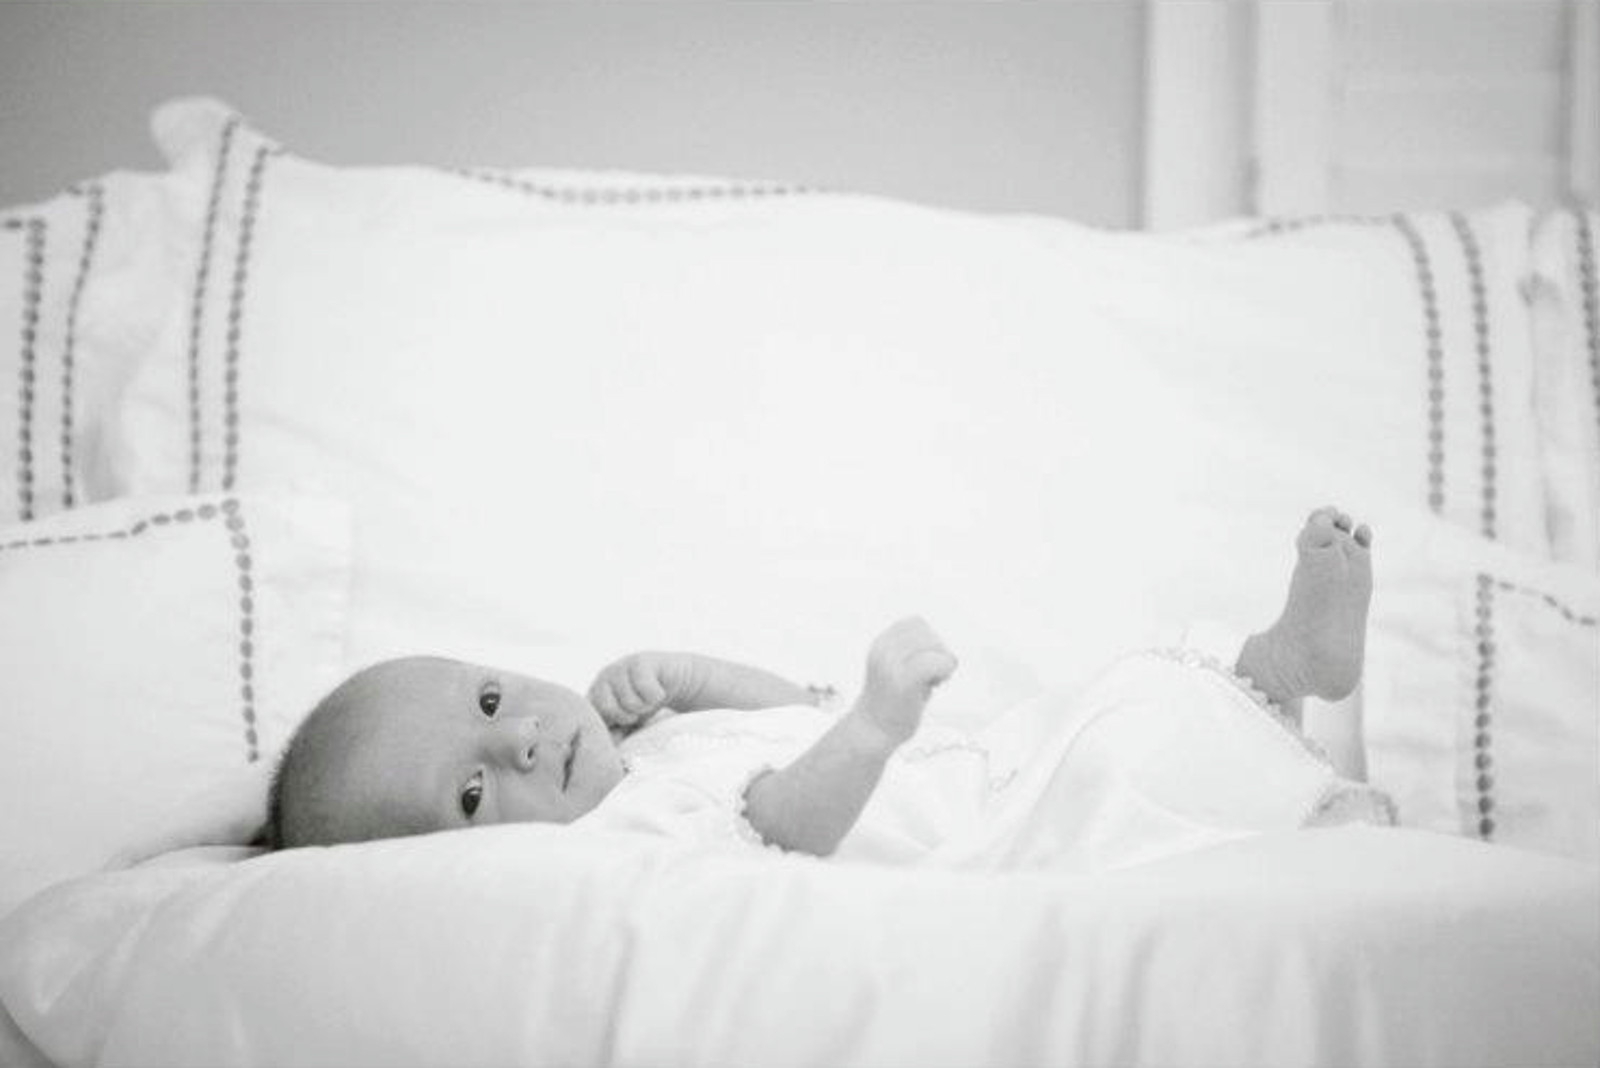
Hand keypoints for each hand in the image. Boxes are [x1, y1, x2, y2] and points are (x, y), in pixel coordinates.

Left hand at [588, 652, 707, 729]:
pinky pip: (646, 689)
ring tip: (648, 700)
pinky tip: (658, 691)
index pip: (591, 718)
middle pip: (608, 709)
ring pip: (629, 701)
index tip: (624, 726)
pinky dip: (656, 696)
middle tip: (637, 712)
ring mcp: (620, 667)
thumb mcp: (627, 723)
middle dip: (627, 716)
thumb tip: (606, 753)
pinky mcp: (640, 661)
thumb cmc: (645, 704)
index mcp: (594, 695)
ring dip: (645, 706)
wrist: (674, 679)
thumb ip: (613, 736)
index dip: (610, 728)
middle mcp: (602, 679)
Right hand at [851, 616, 957, 746]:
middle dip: (938, 651)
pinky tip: (936, 684)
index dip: (929, 640)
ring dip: (942, 662)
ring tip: (932, 681)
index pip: (917, 622)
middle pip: (929, 633)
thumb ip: (912, 649)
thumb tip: (942, 643)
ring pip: (935, 646)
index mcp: (881, 643)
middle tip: (932, 675)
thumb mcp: (895, 665)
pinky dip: (943, 672)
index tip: (925, 661)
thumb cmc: (892, 700)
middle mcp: (883, 650)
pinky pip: (935, 663)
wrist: (873, 730)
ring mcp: (891, 665)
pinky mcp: (904, 682)